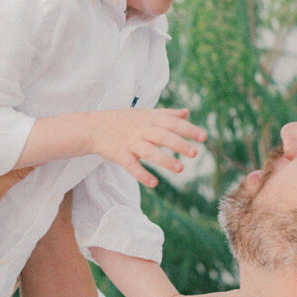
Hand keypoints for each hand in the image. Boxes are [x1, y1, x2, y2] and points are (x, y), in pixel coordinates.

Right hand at [89, 108, 205, 186]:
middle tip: (195, 153)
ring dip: (165, 160)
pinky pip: (132, 166)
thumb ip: (166, 114)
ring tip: (180, 169)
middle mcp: (141, 129)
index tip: (204, 137)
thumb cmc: (122, 120)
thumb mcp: (144, 114)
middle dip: (179, 144)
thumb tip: (186, 113)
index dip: (188, 129)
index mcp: (150, 119)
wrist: (92, 127)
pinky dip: (142, 174)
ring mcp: (130, 142)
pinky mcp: (119, 155)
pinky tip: (154, 183)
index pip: (172, 122)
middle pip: (163, 136)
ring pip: (149, 152)